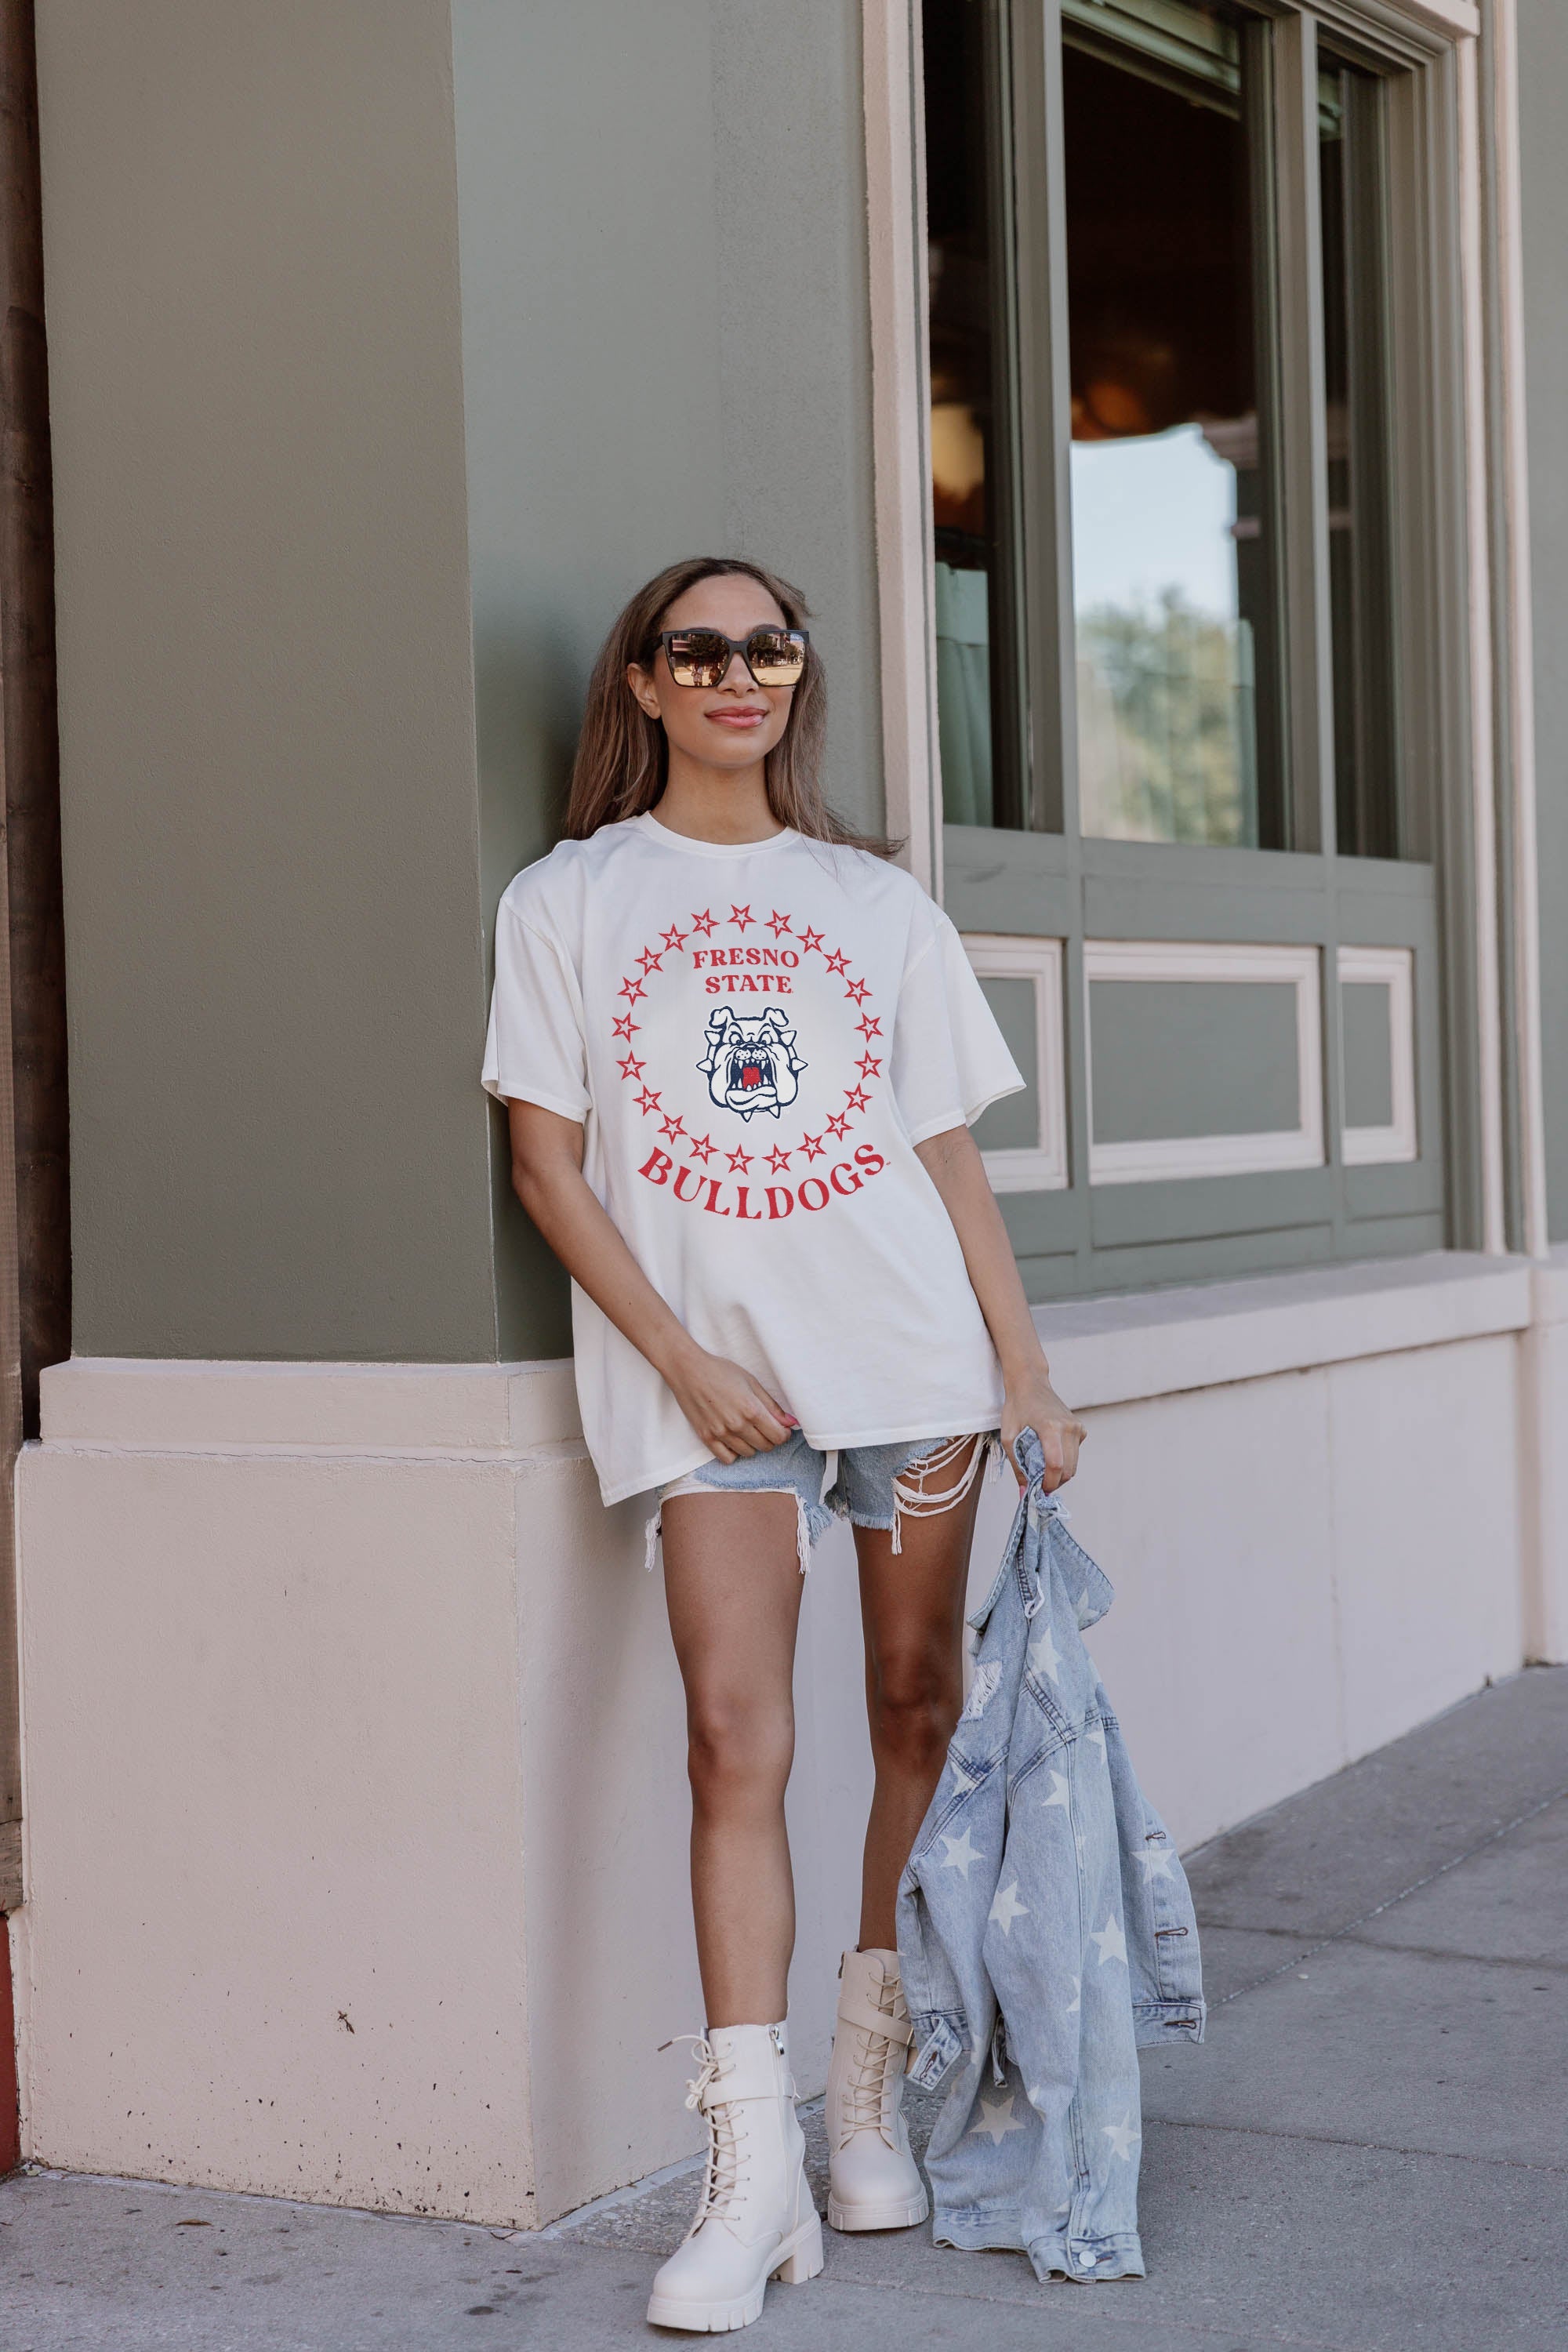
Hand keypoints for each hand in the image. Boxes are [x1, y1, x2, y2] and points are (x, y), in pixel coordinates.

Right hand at [664, 1342, 796, 1463]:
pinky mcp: (706, 1437)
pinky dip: (734, 1452)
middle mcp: (737, 1425)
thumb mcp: (751, 1382)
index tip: (782, 1428)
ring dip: (753, 1445)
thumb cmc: (720, 1372)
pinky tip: (734, 1440)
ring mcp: (721, 1433)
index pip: (778, 1436)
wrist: (688, 1370)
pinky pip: (727, 1458)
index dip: (784, 1434)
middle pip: (766, 1446)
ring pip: (748, 1453)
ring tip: (748, 1430)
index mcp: (752, 1409)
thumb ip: (772, 1406)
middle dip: (771, 1438)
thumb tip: (791, 1422)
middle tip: (765, 1427)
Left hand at [1001, 1363, 1085, 1494]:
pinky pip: (1075, 1454)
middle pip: (1069, 1469)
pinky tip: (1050, 1452)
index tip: (1038, 1490)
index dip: (1048, 1483)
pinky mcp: (1080, 1428)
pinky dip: (1065, 1460)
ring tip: (1042, 1469)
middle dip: (1054, 1482)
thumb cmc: (1016, 1408)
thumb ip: (1018, 1466)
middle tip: (1038, 1482)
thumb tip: (1024, 1493)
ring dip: (1060, 1474)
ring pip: (1074, 1465)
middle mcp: (1069, 1428)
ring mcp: (1077, 1427)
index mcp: (1050, 1428)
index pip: (1056, 1465)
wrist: (1030, 1384)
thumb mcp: (1009, 1438)